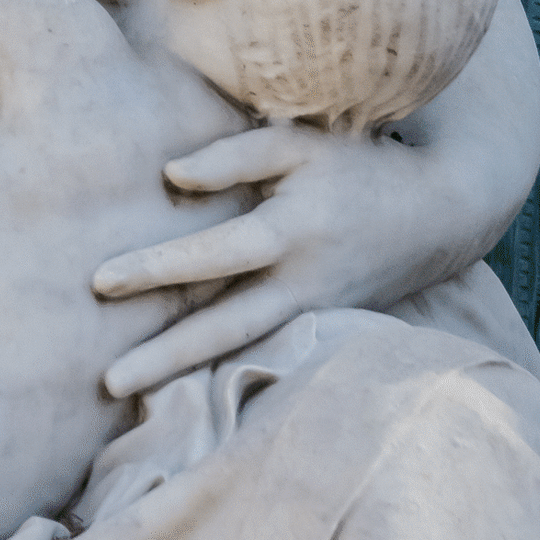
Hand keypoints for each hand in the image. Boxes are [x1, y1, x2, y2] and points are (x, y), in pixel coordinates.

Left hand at [92, 124, 447, 396]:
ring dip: (182, 374)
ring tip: (124, 395)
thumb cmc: (358, 168)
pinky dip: (217, 369)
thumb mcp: (299, 145)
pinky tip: (173, 387)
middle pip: (222, 328)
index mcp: (289, 232)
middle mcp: (299, 284)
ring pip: (238, 350)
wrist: (439, 215)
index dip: (156, 267)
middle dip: (164, 356)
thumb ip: (234, 158)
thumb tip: (170, 176)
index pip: (211, 255)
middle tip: (107, 380)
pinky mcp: (319, 328)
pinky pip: (260, 351)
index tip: (100, 281)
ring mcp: (312, 315)